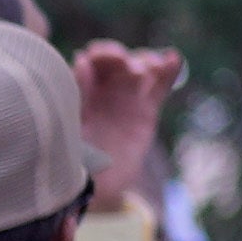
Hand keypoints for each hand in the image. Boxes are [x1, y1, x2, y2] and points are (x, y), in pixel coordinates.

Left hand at [73, 45, 186, 200]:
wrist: (93, 185)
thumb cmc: (71, 153)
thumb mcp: (68, 122)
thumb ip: (77, 91)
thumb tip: (81, 59)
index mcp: (81, 88)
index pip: (93, 61)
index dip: (101, 55)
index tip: (103, 59)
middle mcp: (104, 88)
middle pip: (118, 62)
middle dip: (124, 58)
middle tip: (128, 68)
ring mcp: (126, 98)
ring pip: (140, 69)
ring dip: (147, 61)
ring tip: (152, 66)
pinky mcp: (146, 111)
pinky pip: (158, 88)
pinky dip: (168, 72)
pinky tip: (174, 58)